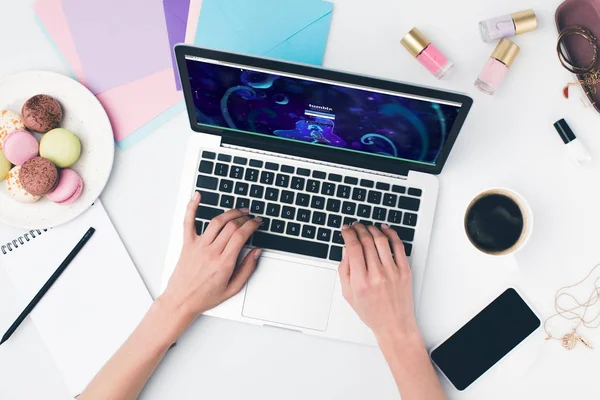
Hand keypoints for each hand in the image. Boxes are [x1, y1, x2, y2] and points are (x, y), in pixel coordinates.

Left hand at [161, 193, 262, 325]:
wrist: (181, 301)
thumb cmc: (205, 297)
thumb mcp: (233, 288)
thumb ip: (247, 269)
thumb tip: (257, 252)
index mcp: (224, 263)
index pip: (241, 236)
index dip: (252, 225)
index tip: (257, 222)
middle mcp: (211, 252)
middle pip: (231, 226)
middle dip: (244, 218)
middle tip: (251, 217)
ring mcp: (198, 246)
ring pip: (216, 222)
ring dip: (229, 213)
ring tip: (238, 210)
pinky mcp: (187, 244)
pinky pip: (188, 222)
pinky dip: (192, 207)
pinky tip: (197, 196)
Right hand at [339, 223, 417, 340]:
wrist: (394, 325)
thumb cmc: (372, 312)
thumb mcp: (349, 294)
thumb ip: (344, 271)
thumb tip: (345, 250)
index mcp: (361, 281)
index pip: (353, 248)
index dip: (348, 234)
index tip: (345, 229)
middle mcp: (377, 275)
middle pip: (366, 241)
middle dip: (358, 229)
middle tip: (355, 226)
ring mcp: (392, 272)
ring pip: (381, 240)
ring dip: (372, 229)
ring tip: (367, 227)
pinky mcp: (405, 271)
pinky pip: (398, 246)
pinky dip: (391, 234)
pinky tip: (385, 230)